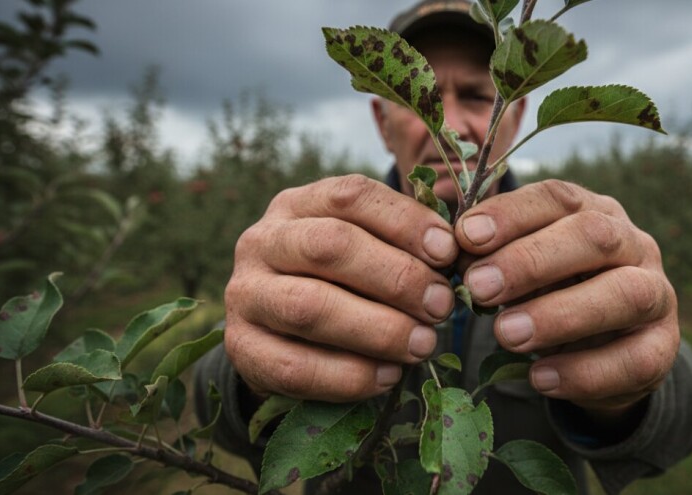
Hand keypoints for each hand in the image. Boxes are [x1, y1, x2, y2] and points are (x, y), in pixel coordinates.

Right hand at [224, 175, 458, 401]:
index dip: (405, 221)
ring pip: (311, 307)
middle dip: (397, 277)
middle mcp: (262, 241)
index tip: (447, 252)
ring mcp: (245, 295)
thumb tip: (450, 251)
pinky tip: (387, 376)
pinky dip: (349, 375)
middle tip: (441, 305)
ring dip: (378, 329)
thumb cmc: (338, 283)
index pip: (351, 196)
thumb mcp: (362, 248)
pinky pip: (295, 366)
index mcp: (297, 204)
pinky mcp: (240, 348)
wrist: (278, 335)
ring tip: (422, 344)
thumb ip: (401, 243)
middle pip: (330, 247)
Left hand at [455, 180, 678, 416]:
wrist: (602, 352)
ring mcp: (657, 294)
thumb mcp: (523, 270)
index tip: (466, 236)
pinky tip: (539, 378)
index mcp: (594, 211)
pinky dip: (584, 372)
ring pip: (624, 295)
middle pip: (594, 237)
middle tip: (480, 287)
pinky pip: (635, 359)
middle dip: (531, 262)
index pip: (557, 198)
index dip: (512, 213)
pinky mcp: (663, 347)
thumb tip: (454, 252)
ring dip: (560, 315)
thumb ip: (493, 258)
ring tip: (506, 335)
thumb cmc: (552, 293)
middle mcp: (633, 244)